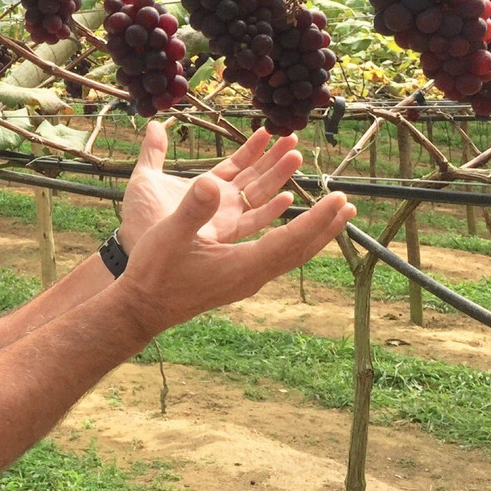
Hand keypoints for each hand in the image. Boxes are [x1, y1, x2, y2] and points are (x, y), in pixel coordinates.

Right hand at [116, 175, 355, 332]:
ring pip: (289, 254)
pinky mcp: (236, 277)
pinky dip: (290, 237)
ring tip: (330, 215)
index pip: (290, 241)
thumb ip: (193, 210)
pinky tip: (287, 226)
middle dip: (325, 227)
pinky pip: (274, 254)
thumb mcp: (170, 236)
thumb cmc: (155, 273)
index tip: (338, 199)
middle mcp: (251, 276)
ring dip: (312, 232)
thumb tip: (211, 182)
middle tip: (347, 204)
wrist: (143, 308)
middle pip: (299, 250)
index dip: (317, 220)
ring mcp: (245, 279)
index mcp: (242, 266)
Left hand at [119, 122, 305, 249]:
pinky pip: (251, 221)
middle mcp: (219, 204)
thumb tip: (153, 124)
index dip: (252, 148)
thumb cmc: (138, 218)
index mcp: (204, 189)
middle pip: (253, 178)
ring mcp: (223, 220)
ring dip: (276, 176)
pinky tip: (287, 197)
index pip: (235, 165)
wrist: (132, 249)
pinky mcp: (222, 235)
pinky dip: (269, 210)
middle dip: (273, 158)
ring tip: (296, 155)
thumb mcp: (144, 179)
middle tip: (293, 136)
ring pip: (257, 195)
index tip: (269, 130)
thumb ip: (153, 152)